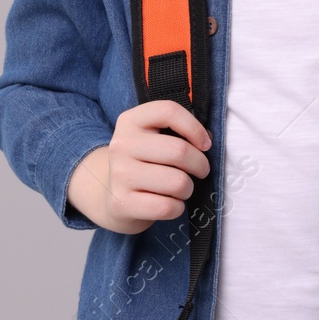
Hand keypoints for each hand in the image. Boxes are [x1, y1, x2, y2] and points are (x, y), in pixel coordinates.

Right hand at [71, 100, 212, 234]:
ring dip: (188, 188)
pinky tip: (170, 203)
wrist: (112, 196)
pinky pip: (167, 207)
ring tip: (181, 188)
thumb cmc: (146, 162)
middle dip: (200, 164)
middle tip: (200, 170)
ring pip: (177, 182)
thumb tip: (206, 142)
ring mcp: (119, 175)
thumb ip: (178, 132)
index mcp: (130, 121)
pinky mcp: (121, 203)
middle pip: (179, 151)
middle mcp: (121, 145)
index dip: (195, 128)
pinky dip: (177, 208)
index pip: (169, 111)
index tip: (205, 144)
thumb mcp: (154, 137)